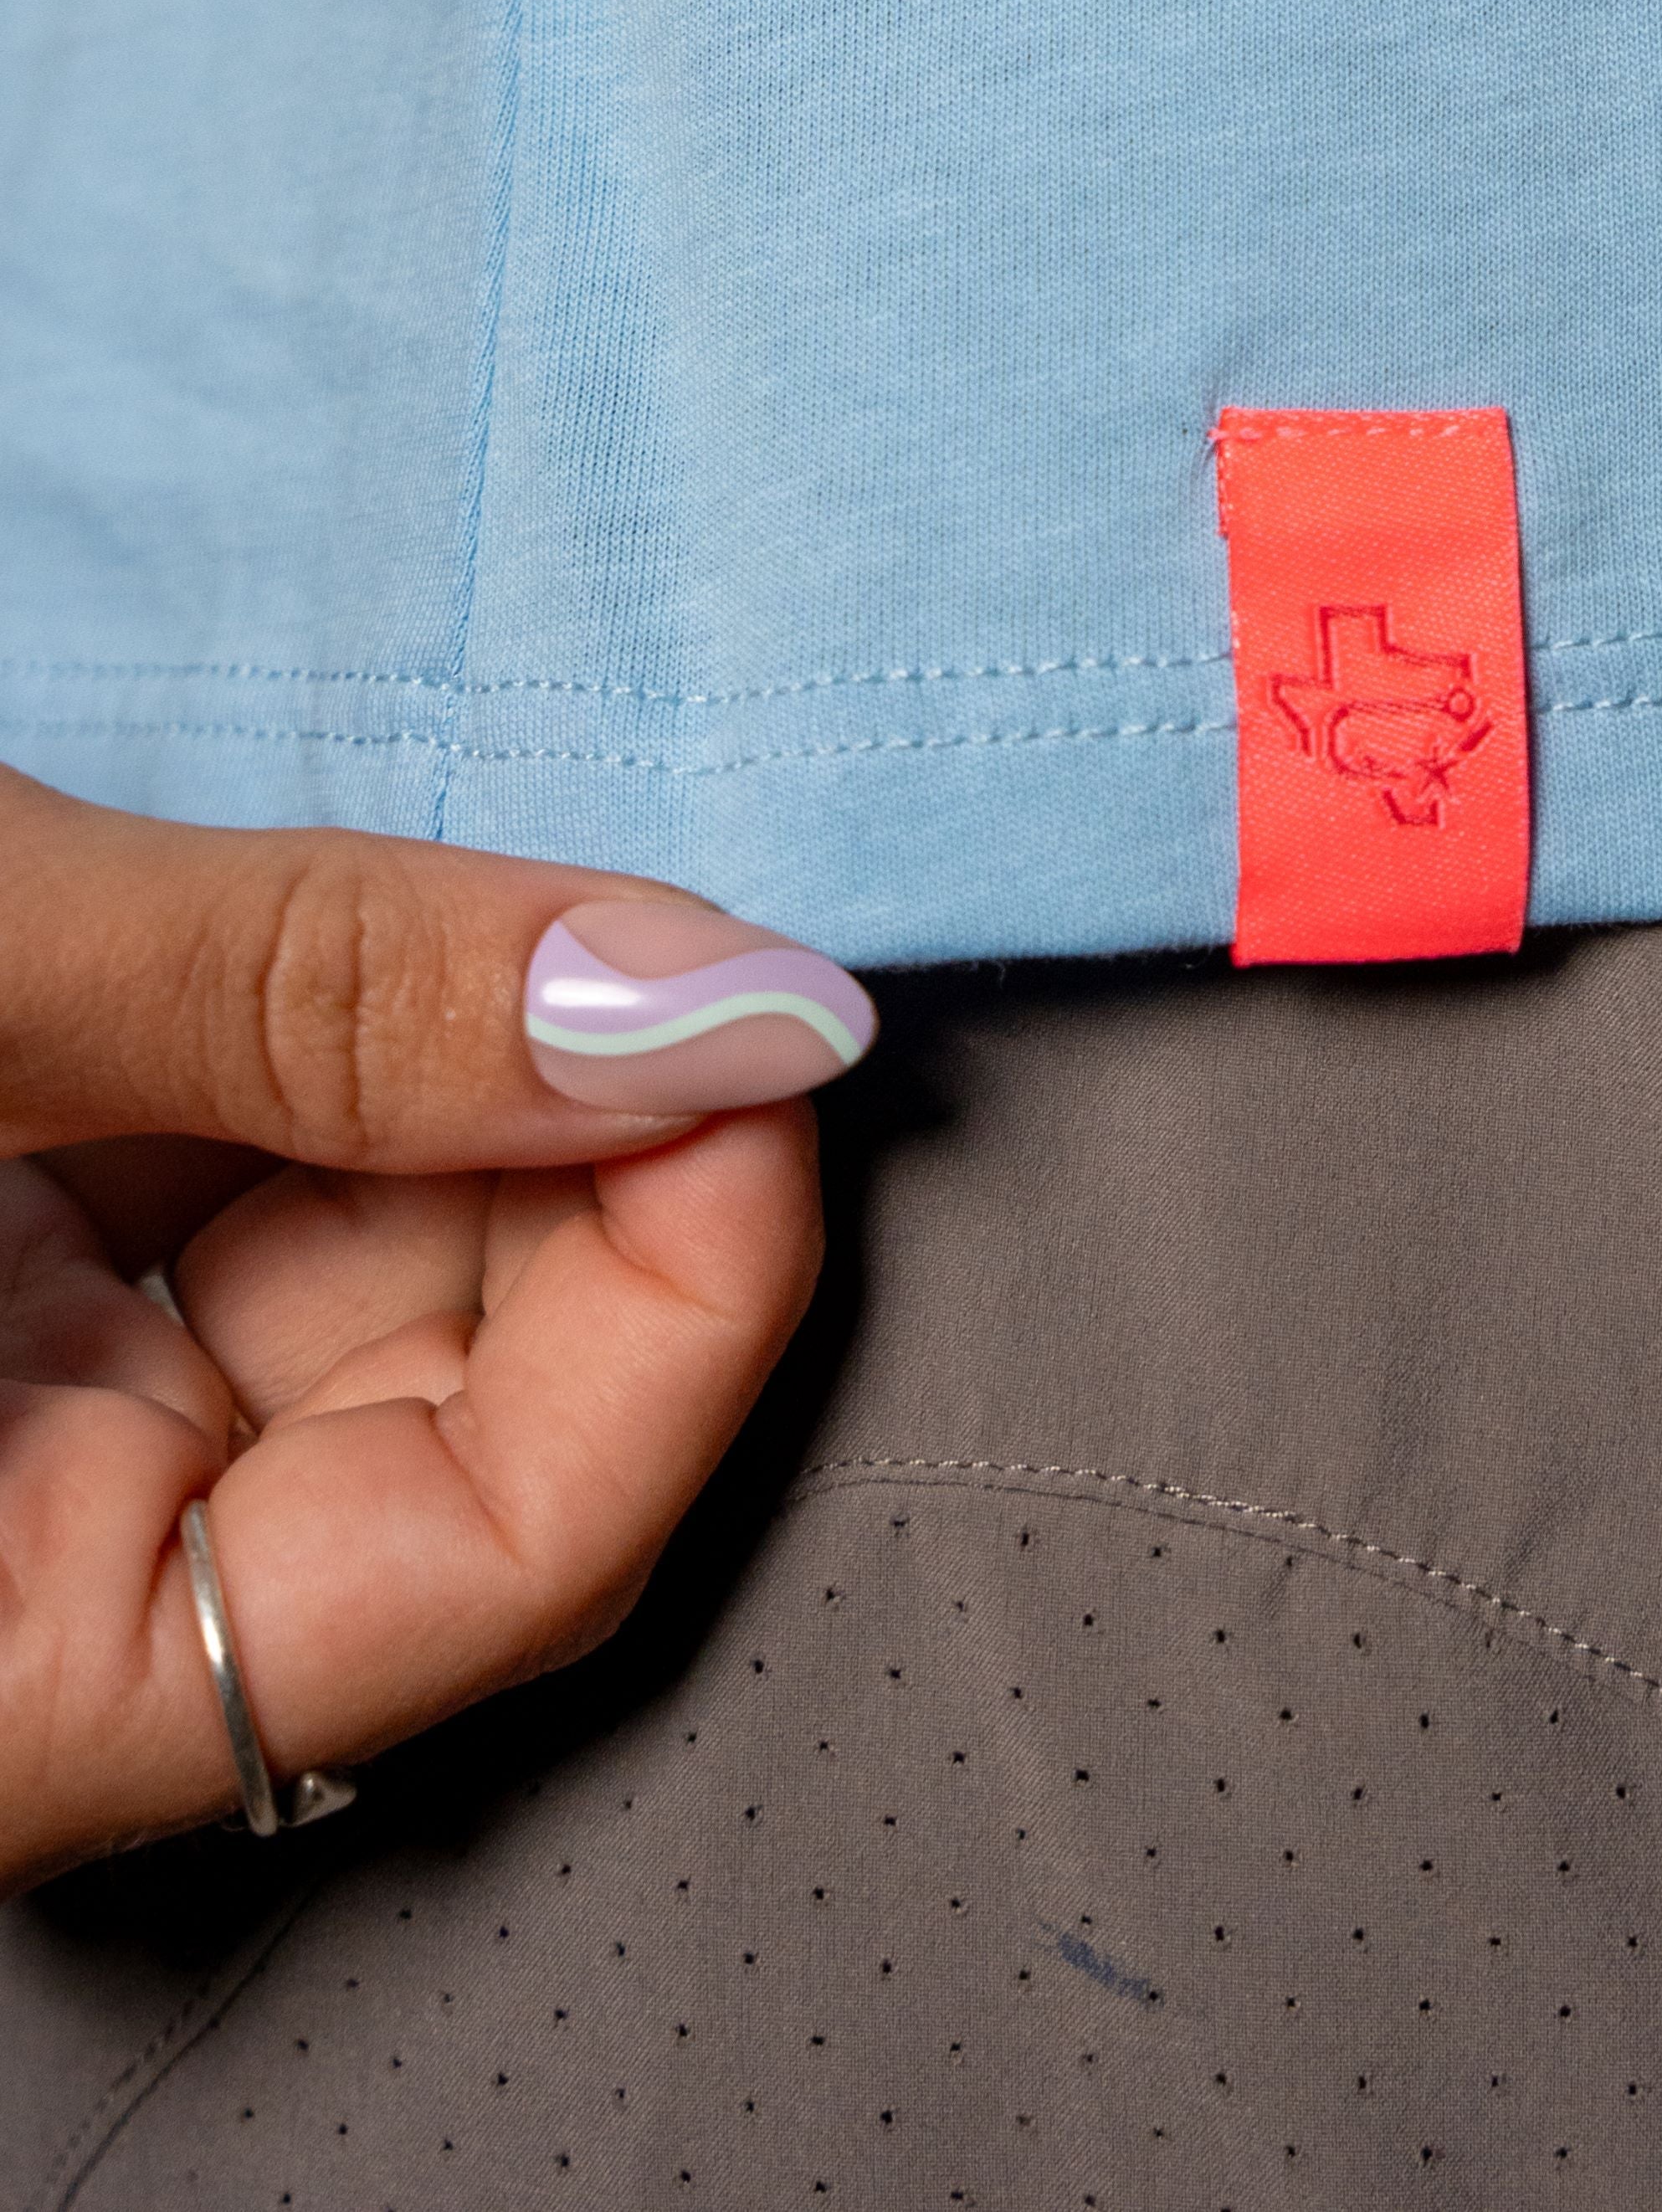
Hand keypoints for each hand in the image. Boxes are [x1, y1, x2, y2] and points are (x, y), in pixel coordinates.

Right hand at [0, 767, 873, 1892]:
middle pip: (456, 1418)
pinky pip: (231, 1201)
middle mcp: (9, 1587)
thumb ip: (308, 1001)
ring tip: (579, 894)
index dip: (684, 1297)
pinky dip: (357, 1045)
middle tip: (709, 931)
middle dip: (618, 1161)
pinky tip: (449, 919)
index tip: (765, 1039)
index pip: (493, 1568)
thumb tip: (702, 996)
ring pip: (362, 1287)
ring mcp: (5, 1422)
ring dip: (507, 1078)